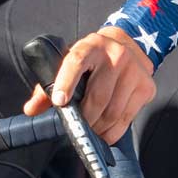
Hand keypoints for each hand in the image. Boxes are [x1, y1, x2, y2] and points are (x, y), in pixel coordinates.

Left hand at [22, 25, 156, 144]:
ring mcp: (134, 71)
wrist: (128, 45)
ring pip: (113, 111)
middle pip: (97, 97)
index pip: (76, 61)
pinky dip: (113, 131)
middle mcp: (115, 55)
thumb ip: (48, 86)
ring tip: (91, 130)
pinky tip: (105, 132)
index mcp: (91, 46)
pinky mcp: (146, 86)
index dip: (67, 81)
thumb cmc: (92, 59)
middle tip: (78, 128)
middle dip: (85, 119)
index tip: (59, 102)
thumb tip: (31, 109)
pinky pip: (127, 118)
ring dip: (98, 128)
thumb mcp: (69, 62)